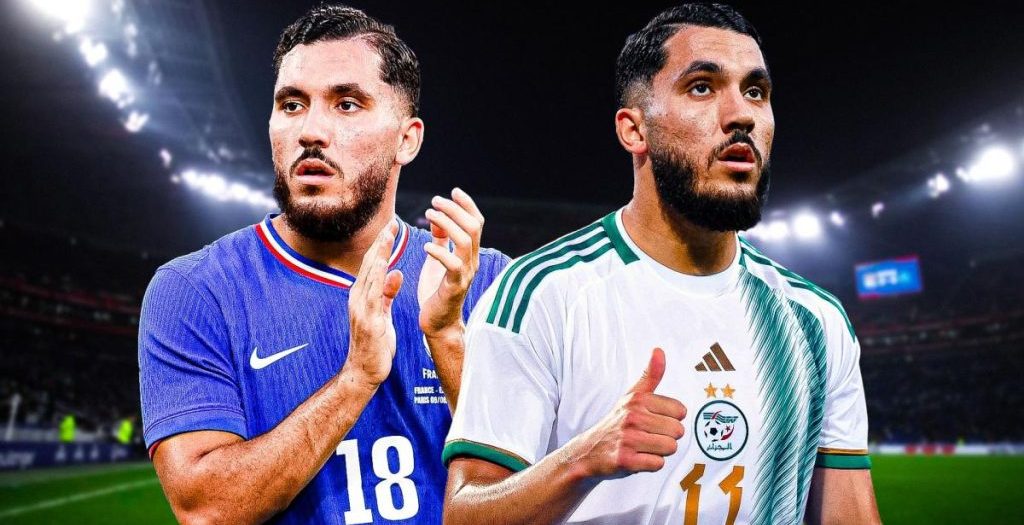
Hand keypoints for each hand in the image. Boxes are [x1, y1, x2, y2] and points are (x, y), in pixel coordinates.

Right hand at [345, 222, 403, 385]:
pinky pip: (374, 295)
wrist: (363, 372)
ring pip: (370, 275)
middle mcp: (358, 298)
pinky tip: (387, 266)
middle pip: (370, 264)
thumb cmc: (375, 345)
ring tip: (388, 236)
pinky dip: (379, 278)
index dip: (382, 245)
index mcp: (363, 296)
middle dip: (381, 243)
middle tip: (391, 222)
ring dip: (379, 254)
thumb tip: (395, 272)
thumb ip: (388, 294)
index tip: (391, 227)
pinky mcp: (368, 321)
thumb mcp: (383, 315)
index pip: (373, 265)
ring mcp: (360, 309)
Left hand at [417, 188, 484, 340]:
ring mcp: (465, 274)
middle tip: (435, 201)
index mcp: (469, 254)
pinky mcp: (455, 287)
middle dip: (455, 210)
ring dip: (447, 224)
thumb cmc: (436, 291)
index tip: (453, 191)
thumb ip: (440, 239)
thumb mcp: (437, 260)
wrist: (437, 323)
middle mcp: (472, 262)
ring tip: (428, 215)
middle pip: (473, 227)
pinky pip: (452, 265)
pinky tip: (426, 246)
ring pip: (465, 241)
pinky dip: (439, 251)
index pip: (477, 223)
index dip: (468, 205)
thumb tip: (437, 217)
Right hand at [571, 348, 685, 479]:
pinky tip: (637, 458)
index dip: (670, 419)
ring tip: (642, 447)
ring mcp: (628, 439)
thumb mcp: (632, 396)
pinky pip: (658, 464)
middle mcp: (633, 416)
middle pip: (678, 431)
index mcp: (638, 399)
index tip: (653, 421)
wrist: (589, 451)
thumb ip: (651, 375)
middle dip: (666, 437)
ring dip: (659, 451)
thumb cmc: (616, 423)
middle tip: (647, 437)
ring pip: (670, 448)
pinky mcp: (625, 460)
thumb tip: (659, 350)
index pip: (680, 411)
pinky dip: (650, 464)